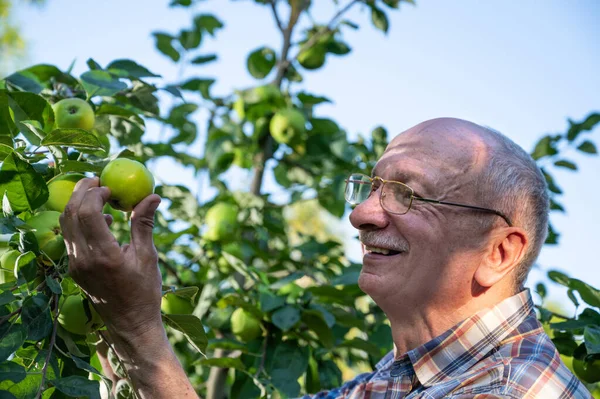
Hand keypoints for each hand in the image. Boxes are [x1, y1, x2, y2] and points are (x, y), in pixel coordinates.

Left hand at [60, 177, 162, 337]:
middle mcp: (84, 260)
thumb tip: (153, 196)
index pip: (87, 214)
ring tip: (98, 195)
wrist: (130, 323)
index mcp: (104, 256)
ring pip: (66, 225)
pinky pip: (71, 238)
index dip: (95, 194)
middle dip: (81, 192)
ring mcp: (76, 265)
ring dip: (78, 205)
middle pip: (70, 215)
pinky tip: (101, 220)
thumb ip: (144, 224)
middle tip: (97, 181)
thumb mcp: (148, 256)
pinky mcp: (74, 269)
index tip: (110, 187)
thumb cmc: (145, 290)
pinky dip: (80, 222)